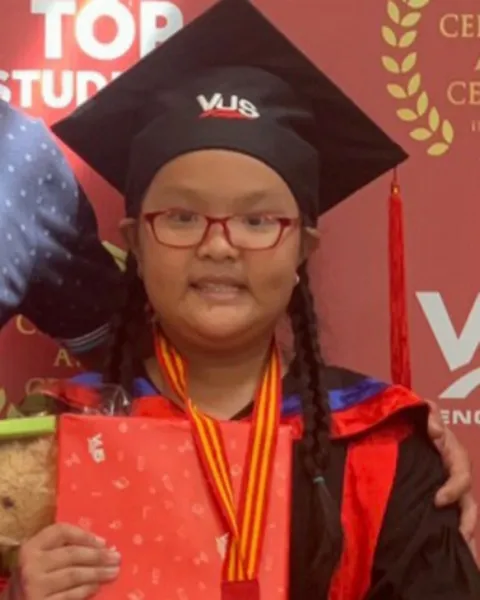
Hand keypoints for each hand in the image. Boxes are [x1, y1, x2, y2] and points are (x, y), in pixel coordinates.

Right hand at [11, 523, 119, 598]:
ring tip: (114, 572)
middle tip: (117, 557)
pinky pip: (70, 595)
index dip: (85, 535)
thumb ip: (62, 548)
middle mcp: (30, 565)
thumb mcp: (41, 559)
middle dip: (98, 555)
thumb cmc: (33, 577)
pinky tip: (97, 587)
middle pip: (72, 554)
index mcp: (31, 547)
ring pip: (74, 575)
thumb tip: (103, 545)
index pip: (61, 531)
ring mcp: (34, 586)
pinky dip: (86, 590)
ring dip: (98, 573)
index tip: (104, 541)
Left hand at [426, 399, 477, 555]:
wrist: (404, 428)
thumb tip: (436, 429)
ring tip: (461, 557)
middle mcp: (454, 477)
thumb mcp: (425, 413)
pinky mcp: (434, 501)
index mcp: (455, 457)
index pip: (462, 476)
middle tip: (461, 540)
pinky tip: (444, 555)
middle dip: (467, 523)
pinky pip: (444, 520)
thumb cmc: (419, 422)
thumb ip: (430, 413)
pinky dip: (449, 537)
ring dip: (462, 535)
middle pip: (468, 504)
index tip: (438, 500)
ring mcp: (446, 490)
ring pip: (461, 516)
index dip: (454, 489)